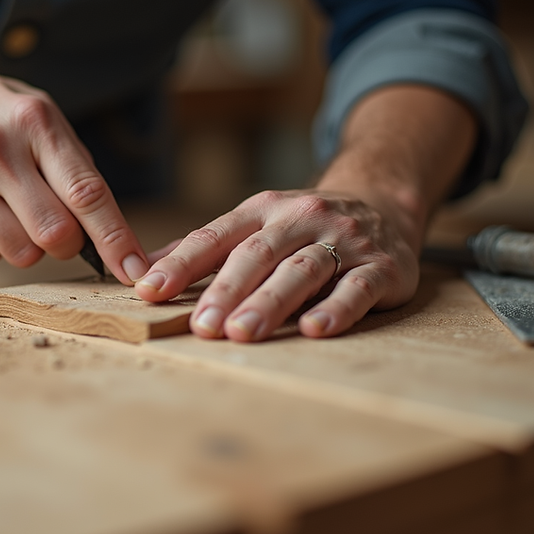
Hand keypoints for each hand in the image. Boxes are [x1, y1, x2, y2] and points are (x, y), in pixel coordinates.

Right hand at [0, 69, 149, 282]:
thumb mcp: (41, 117)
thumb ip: (76, 168)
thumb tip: (113, 235)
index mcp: (35, 122)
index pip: (86, 192)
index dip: (115, 238)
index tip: (136, 270)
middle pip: (56, 233)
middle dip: (69, 243)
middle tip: (59, 226)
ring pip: (22, 254)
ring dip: (30, 245)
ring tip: (12, 209)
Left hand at [134, 189, 419, 340]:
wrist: (387, 200)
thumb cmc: (307, 226)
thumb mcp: (258, 223)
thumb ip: (208, 248)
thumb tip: (146, 270)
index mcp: (264, 210)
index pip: (216, 236)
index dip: (182, 264)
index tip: (149, 292)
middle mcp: (301, 219)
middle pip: (257, 254)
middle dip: (225, 290)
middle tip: (200, 326)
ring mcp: (343, 240)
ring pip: (302, 270)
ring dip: (269, 302)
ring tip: (240, 333)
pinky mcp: (381, 267)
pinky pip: (358, 288)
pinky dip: (337, 309)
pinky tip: (315, 329)